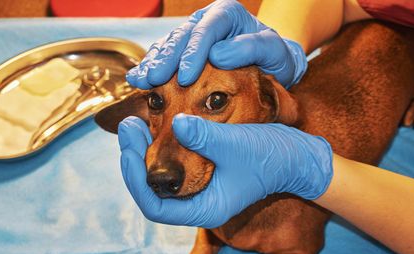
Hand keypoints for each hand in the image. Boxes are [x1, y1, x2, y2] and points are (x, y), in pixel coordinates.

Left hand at [118, 115, 332, 228]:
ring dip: (143, 155)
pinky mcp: (202, 177)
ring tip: (134, 125)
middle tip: (128, 126)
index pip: (155, 208)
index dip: (136, 179)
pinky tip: (154, 129)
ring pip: (159, 181)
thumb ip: (205, 136)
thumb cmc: (270, 155)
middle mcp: (198, 206)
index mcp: (205, 210)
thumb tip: (177, 122)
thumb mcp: (237, 144)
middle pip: (152, 194)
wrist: (294, 157)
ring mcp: (199, 192)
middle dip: (135, 161)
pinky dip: (158, 151)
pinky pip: (171, 169)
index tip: (129, 146)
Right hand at [126, 0, 306, 88]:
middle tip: (155, 79)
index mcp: (227, 14)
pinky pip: (164, 56)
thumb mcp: (274, 52)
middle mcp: (206, 21)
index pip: (206, 30)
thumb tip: (217, 55)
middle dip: (167, 59)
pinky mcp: (184, 51)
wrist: (272, 66)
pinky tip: (138, 80)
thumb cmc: (275, 58)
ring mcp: (193, 35)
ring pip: (168, 45)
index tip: (187, 77)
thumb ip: (250, 49)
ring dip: (153, 63)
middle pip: (181, 37)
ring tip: (140, 80)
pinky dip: (151, 68)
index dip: (193, 52)